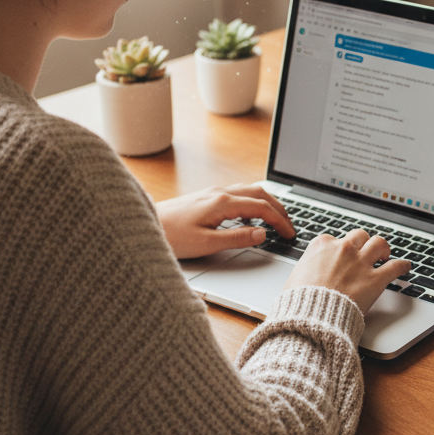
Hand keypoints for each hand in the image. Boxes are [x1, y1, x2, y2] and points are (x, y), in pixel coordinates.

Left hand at [156, 183, 294, 258]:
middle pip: (260, 194)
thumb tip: (263, 234)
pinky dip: (253, 202)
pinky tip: (250, 217)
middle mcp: (220, 193)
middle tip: (290, 225)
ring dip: (267, 203)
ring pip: (250, 191)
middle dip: (279, 209)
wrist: (143, 224)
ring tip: (277, 219)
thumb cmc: (172, 237)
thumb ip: (237, 239)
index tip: (290, 234)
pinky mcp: (206, 197)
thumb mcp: (207, 244)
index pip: (262, 208)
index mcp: (223, 203)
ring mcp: (213, 193)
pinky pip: (238, 194)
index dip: (280, 221)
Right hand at [284, 228, 410, 313]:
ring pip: (379, 244)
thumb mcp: (294, 278)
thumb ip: (306, 270)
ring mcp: (360, 263)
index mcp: (322, 246)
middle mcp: (343, 249)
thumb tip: (305, 275)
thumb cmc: (299, 301)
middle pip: (359, 236)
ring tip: (385, 255)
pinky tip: (405, 267)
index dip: (340, 248)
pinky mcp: (375, 279)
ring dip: (383, 248)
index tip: (342, 255)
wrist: (311, 315)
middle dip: (363, 243)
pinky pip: (395, 267)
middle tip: (366, 251)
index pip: (335, 239)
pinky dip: (402, 266)